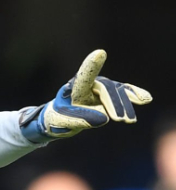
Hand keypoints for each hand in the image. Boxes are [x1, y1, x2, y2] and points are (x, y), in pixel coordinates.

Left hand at [20, 50, 151, 141]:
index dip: (91, 66)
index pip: (84, 77)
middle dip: (113, 103)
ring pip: (117, 91)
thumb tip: (103, 118)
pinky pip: (123, 92)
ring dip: (124, 105)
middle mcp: (88, 84)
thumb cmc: (56, 119)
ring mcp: (100, 87)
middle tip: (119, 120)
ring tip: (129, 120)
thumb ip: (78, 120)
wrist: (59, 118)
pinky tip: (145, 99)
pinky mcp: (109, 94)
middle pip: (105, 88)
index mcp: (73, 89)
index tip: (100, 53)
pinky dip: (133, 95)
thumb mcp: (60, 122)